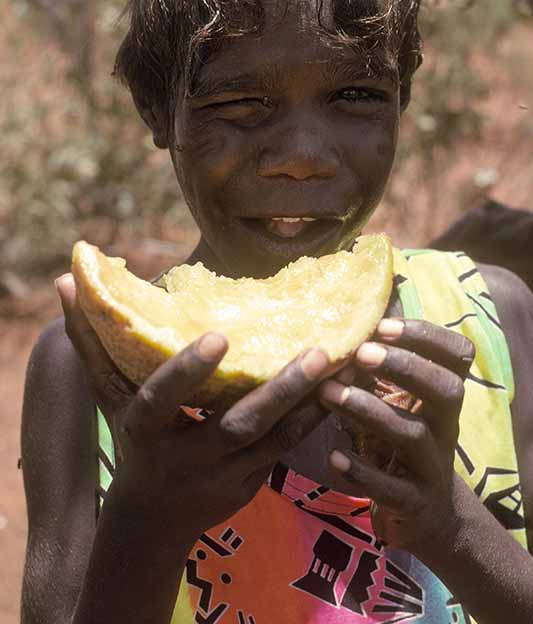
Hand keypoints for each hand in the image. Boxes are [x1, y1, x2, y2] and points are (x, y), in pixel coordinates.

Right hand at [56, 273, 330, 540]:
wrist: (153, 517)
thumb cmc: (132, 439)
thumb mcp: (107, 394)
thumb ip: (91, 341)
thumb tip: (65, 281)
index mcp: (145, 428)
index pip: (163, 400)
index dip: (187, 371)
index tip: (219, 336)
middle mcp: (185, 455)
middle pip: (236, 424)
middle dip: (279, 390)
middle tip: (319, 350)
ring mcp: (222, 474)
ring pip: (272, 441)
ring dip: (310, 405)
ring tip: (345, 365)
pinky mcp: (251, 482)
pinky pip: (286, 453)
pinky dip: (313, 423)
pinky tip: (342, 391)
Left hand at [318, 318, 474, 551]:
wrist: (423, 511)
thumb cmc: (400, 437)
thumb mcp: (399, 398)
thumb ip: (383, 360)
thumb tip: (358, 302)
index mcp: (444, 395)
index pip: (457, 356)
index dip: (426, 336)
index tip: (383, 325)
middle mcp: (446, 426)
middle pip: (445, 390)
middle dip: (406, 367)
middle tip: (361, 352)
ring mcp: (432, 466)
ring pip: (412, 434)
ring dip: (370, 410)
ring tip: (328, 393)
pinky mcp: (413, 502)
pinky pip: (392, 488)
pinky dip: (362, 471)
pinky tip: (334, 456)